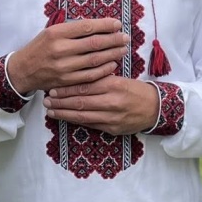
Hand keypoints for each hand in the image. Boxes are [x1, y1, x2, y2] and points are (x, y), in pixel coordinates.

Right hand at [7, 18, 128, 95]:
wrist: (23, 70)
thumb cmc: (40, 47)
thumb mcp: (51, 31)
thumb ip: (72, 29)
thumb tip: (99, 26)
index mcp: (56, 33)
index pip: (86, 27)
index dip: (105, 25)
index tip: (118, 24)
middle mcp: (60, 49)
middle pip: (94, 43)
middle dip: (113, 39)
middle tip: (125, 37)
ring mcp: (63, 67)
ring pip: (94, 60)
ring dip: (112, 54)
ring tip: (123, 49)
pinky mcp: (66, 81)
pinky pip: (90, 75)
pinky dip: (104, 69)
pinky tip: (113, 64)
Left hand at [44, 76, 160, 135]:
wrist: (155, 108)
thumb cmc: (135, 90)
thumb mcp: (120, 78)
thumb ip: (100, 77)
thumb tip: (77, 73)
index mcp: (113, 85)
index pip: (85, 86)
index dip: (67, 88)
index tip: (53, 88)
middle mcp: (112, 101)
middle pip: (80, 101)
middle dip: (61, 102)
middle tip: (46, 100)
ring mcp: (112, 117)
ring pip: (82, 115)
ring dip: (64, 113)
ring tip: (50, 110)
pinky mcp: (112, 129)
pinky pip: (90, 124)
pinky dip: (76, 121)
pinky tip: (65, 118)